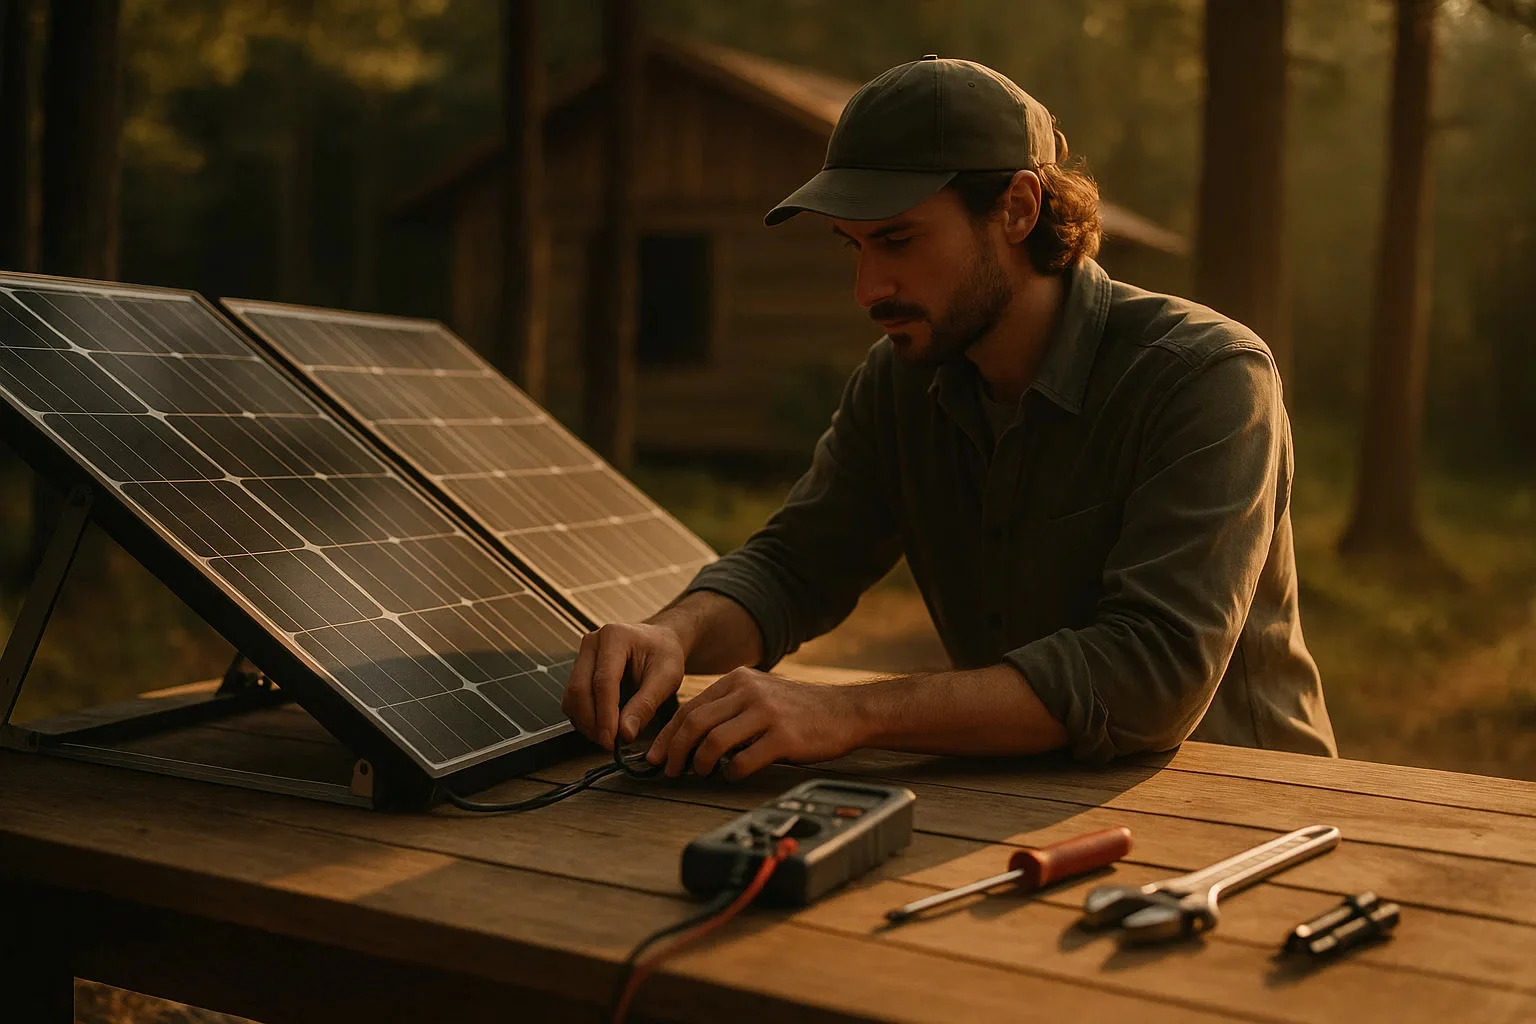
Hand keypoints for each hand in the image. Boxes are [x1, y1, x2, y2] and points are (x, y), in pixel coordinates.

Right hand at [561, 622, 686, 750]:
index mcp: (615, 637)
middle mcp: (592, 643)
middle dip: (592, 723)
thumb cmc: (664, 655)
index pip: (603, 682)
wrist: (659, 642)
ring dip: (585, 723)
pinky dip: (584, 718)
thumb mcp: (667, 677)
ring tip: (608, 737)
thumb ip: (646, 704)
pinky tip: (603, 726)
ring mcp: (582, 656)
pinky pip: (572, 700)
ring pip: (571, 698)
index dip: (605, 715)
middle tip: (609, 744)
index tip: (611, 741)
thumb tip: (625, 733)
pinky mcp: (578, 671)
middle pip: (579, 690)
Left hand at [645, 667, 866, 779]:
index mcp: (739, 680)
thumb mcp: (762, 694)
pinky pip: (742, 761)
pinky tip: (733, 775)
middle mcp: (749, 691)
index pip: (690, 707)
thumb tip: (689, 736)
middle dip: (675, 751)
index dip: (668, 735)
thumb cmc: (800, 710)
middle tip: (670, 770)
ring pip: (712, 741)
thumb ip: (730, 706)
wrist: (846, 711)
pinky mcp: (783, 738)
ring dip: (699, 764)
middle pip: (694, 723)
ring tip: (701, 774)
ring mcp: (766, 713)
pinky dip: (730, 773)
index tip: (657, 755)